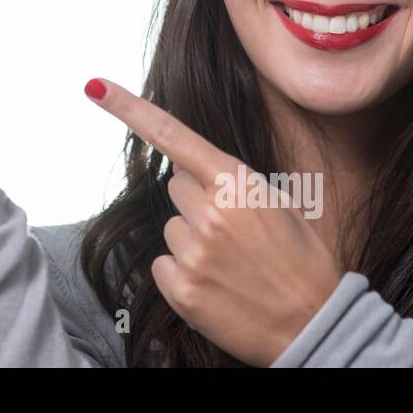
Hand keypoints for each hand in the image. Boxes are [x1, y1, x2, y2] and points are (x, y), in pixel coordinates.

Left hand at [83, 78, 342, 365]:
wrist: (316, 326)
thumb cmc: (302, 262)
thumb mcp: (279, 205)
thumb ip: (232, 181)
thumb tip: (187, 168)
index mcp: (237, 184)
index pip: (174, 136)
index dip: (130, 109)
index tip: (96, 86)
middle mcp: (210, 214)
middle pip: (176, 187)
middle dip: (198, 201)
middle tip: (234, 230)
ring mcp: (193, 253)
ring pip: (172, 228)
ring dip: (193, 240)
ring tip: (232, 262)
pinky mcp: (180, 289)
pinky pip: (164, 265)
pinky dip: (184, 274)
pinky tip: (217, 285)